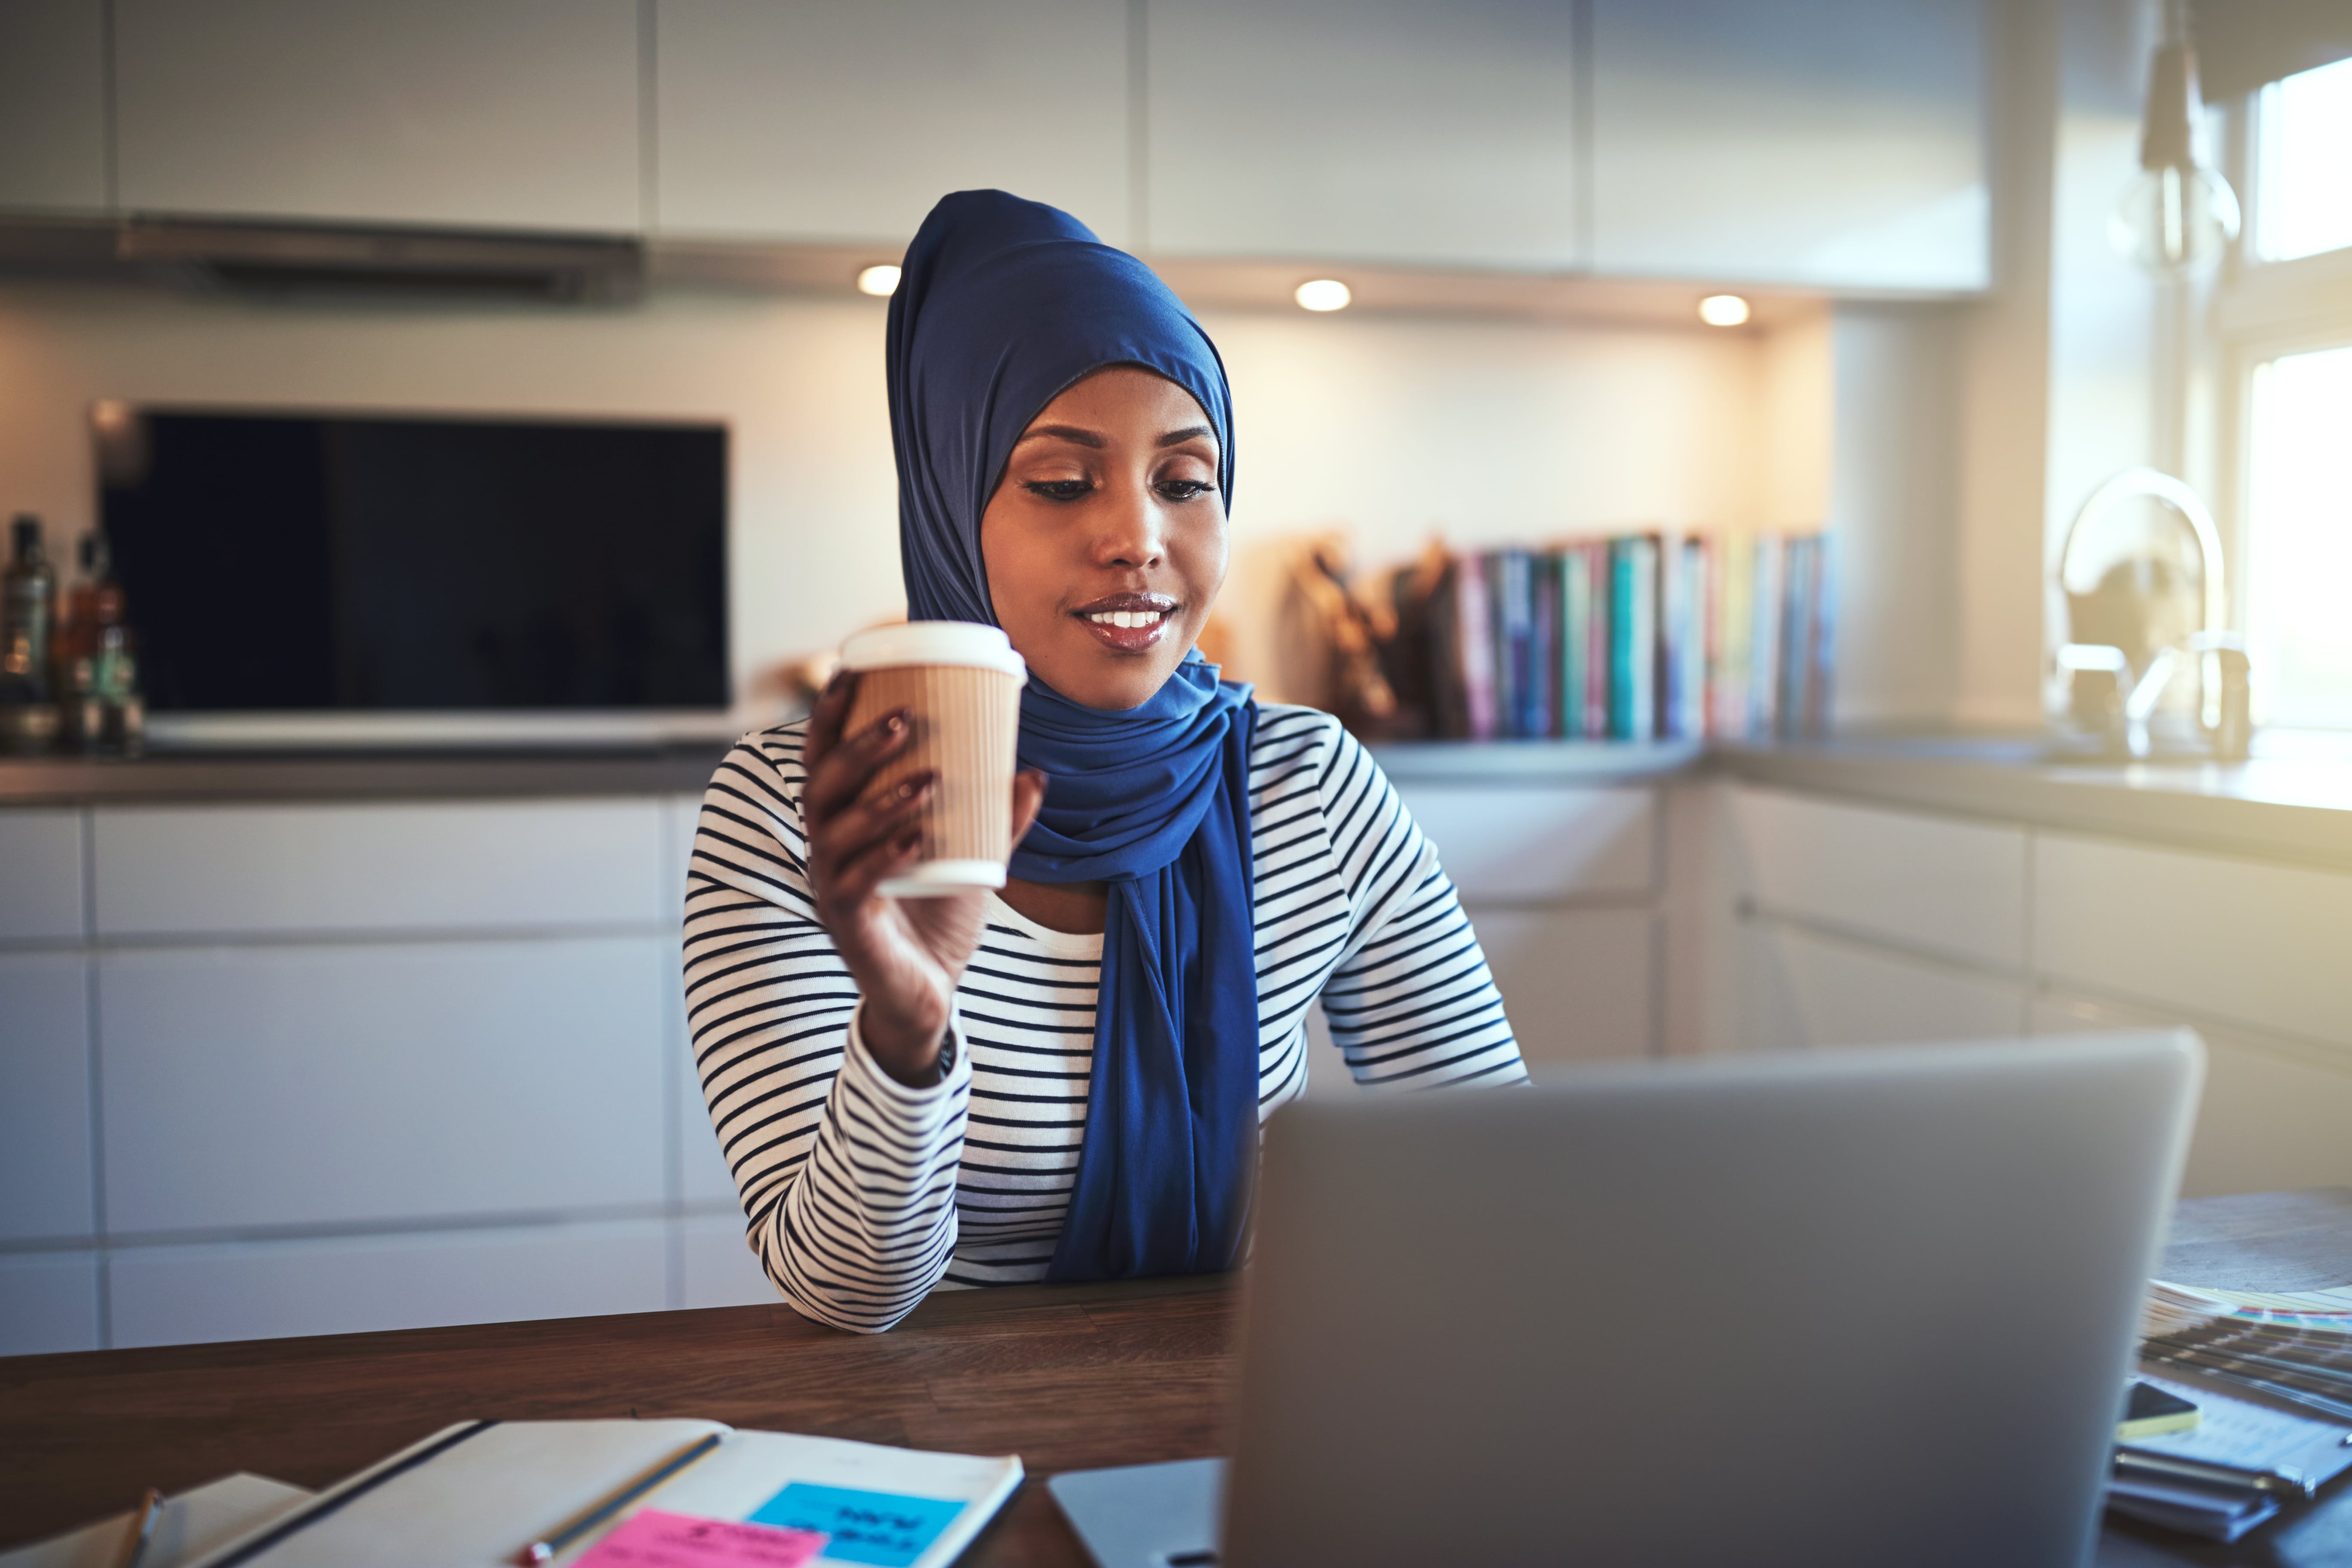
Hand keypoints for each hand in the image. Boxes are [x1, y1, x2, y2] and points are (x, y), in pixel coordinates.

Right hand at [802, 671, 1047, 1085]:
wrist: (928, 991)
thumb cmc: (938, 914)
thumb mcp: (972, 858)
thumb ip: (999, 820)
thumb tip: (1035, 774)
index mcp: (844, 819)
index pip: (822, 758)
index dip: (828, 715)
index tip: (852, 670)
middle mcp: (826, 847)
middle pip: (822, 785)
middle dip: (858, 749)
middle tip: (905, 720)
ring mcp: (831, 885)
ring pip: (836, 832)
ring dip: (881, 801)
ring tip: (929, 780)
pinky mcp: (847, 923)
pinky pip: (856, 884)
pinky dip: (886, 858)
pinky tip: (917, 841)